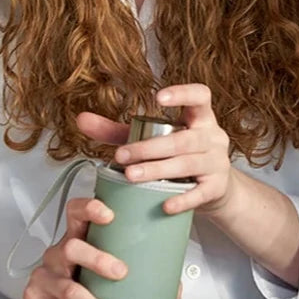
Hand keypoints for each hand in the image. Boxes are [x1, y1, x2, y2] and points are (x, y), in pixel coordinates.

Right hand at [20, 195, 127, 298]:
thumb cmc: (85, 288)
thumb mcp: (108, 280)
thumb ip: (146, 284)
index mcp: (78, 239)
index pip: (76, 212)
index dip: (90, 209)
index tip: (110, 215)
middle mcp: (57, 255)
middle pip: (71, 247)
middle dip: (97, 258)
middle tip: (122, 273)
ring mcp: (44, 279)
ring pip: (67, 287)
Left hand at [77, 84, 235, 216]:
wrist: (214, 188)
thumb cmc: (180, 157)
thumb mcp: (152, 139)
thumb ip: (118, 131)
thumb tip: (81, 119)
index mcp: (199, 119)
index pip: (200, 97)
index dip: (183, 94)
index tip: (157, 98)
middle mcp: (212, 137)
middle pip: (184, 139)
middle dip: (150, 147)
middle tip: (122, 156)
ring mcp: (217, 163)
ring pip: (188, 164)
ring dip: (158, 169)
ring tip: (131, 176)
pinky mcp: (216, 188)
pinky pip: (200, 193)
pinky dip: (182, 200)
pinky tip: (164, 204)